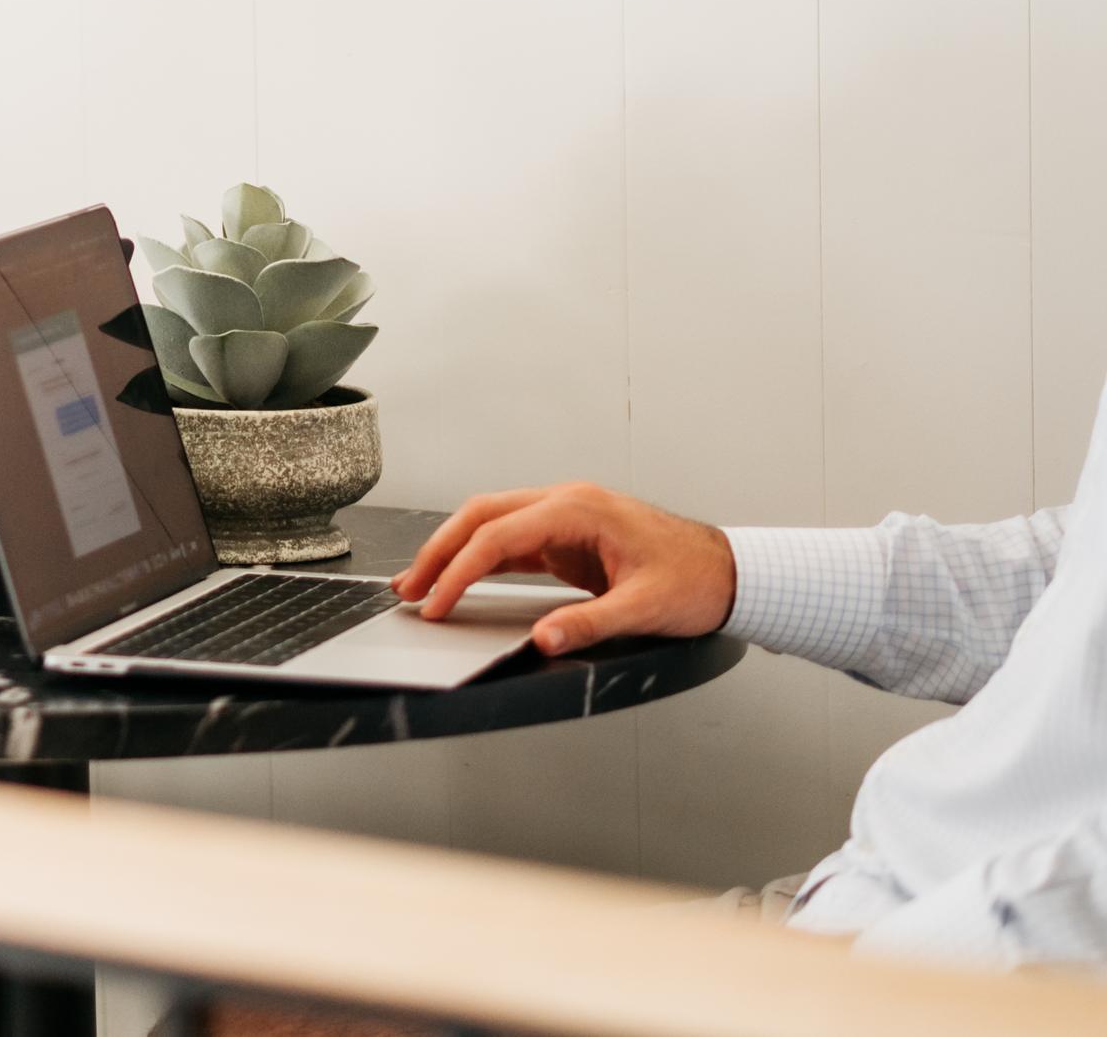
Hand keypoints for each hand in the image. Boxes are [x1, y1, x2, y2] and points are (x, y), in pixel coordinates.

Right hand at [391, 483, 735, 656]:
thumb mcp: (644, 609)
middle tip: (410, 588)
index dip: (460, 571)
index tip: (437, 602)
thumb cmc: (696, 582)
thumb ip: (590, 623)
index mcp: (579, 510)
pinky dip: (480, 557)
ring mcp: (564, 515)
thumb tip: (542, 639)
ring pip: (490, 521)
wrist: (731, 572)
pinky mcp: (567, 535)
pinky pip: (511, 539)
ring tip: (421, 582)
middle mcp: (566, 502)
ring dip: (453, 550)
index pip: (498, 536)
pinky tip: (461, 577)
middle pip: (481, 515)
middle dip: (440, 551)